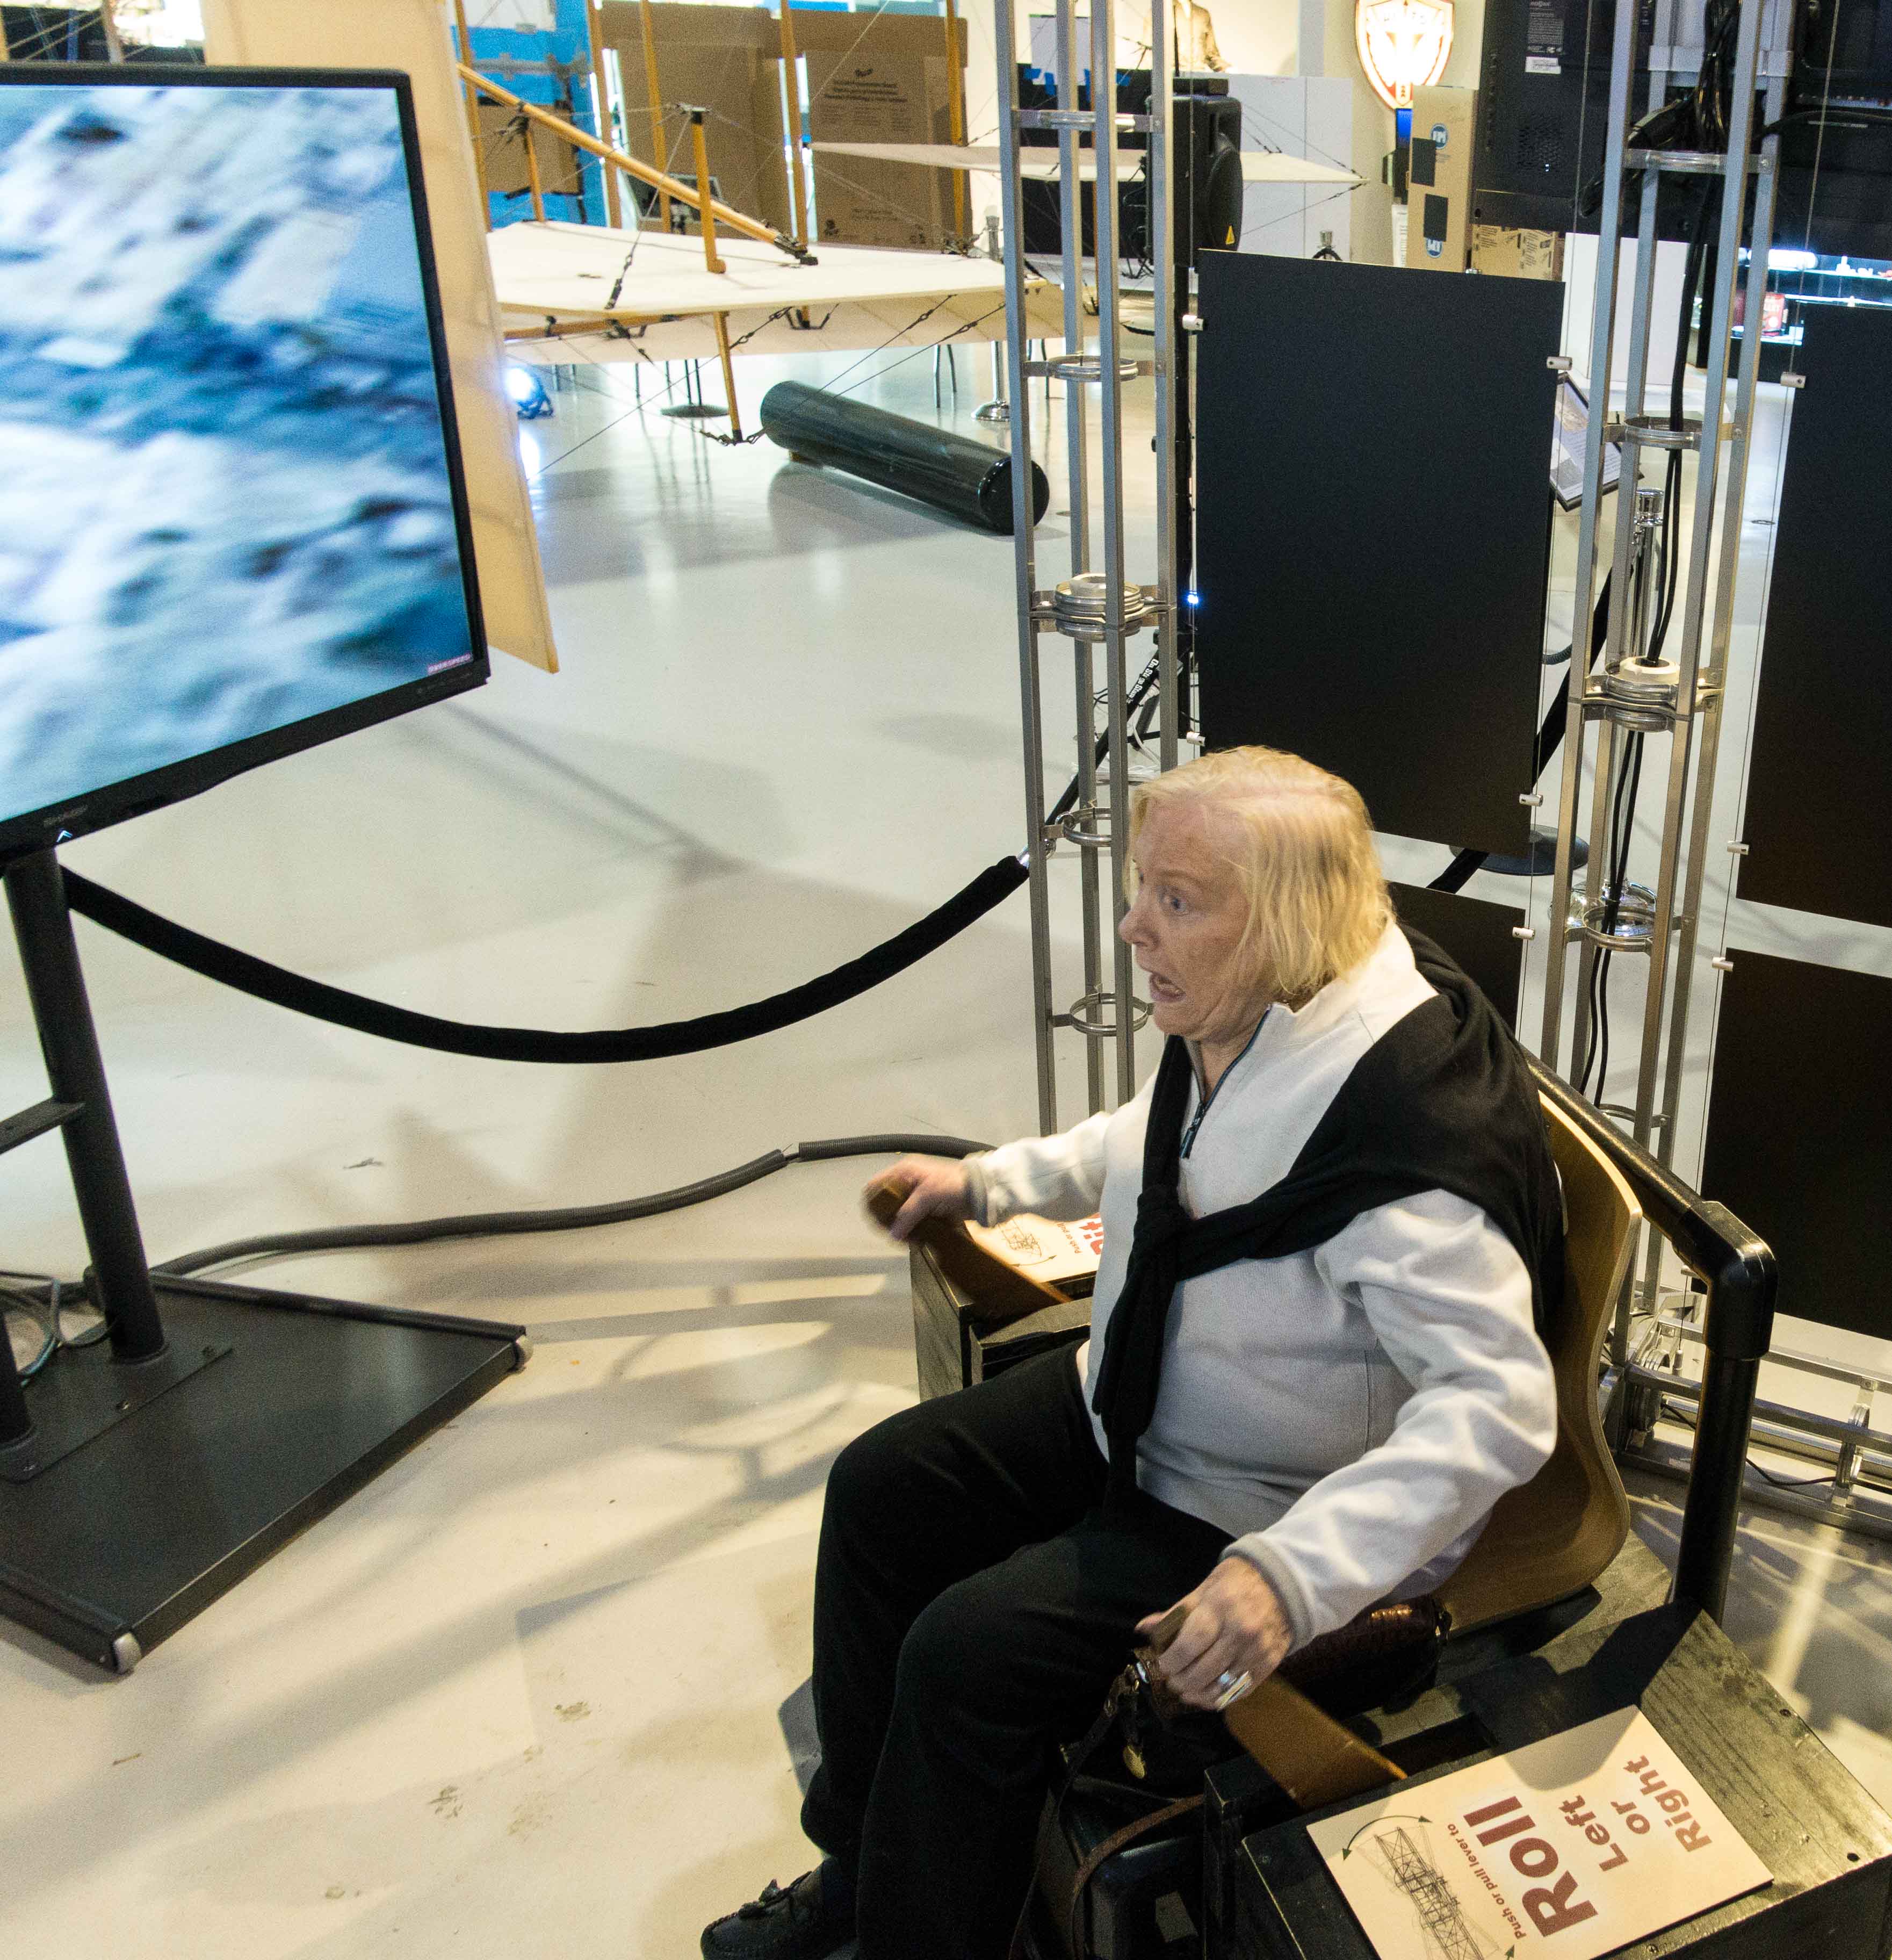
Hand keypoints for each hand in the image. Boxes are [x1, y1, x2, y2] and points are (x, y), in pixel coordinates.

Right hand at [863, 1157, 974, 1241]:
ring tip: (906, 1239)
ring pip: (898, 1216)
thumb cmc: (955, 1184)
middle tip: (893, 1232)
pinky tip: (915, 1239)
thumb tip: (894, 1232)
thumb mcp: (928, 1195)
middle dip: (888, 1220)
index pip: (877, 1184)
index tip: (874, 1219)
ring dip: (900, 1228)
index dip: (873, 1201)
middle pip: (886, 1204)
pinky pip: (912, 1223)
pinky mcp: (926, 1210)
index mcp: (904, 1172)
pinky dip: (911, 1231)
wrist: (980, 1193)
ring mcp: (917, 1198)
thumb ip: (908, 1213)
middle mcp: (908, 1183)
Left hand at [1137, 1558, 1291, 1711]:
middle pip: (1204, 1670)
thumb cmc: (1233, 1584)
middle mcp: (1240, 1631)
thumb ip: (1175, 1614)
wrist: (1280, 1583)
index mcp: (1219, 1607)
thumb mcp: (1203, 1590)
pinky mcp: (1269, 1663)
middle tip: (1172, 1681)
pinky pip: (1241, 1690)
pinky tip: (1208, 1696)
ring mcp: (1257, 1649)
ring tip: (1186, 1692)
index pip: (1190, 1644)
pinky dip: (1221, 1697)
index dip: (1172, 1661)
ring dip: (1199, 1695)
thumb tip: (1143, 1629)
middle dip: (1182, 1681)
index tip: (1162, 1665)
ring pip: (1222, 1686)